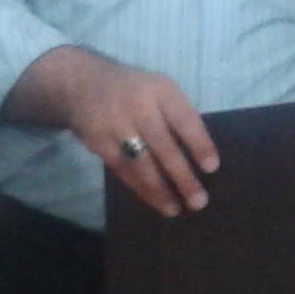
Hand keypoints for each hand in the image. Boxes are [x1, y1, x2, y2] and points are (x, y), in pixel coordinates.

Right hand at [6, 46, 218, 217]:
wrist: (82, 84)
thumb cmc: (134, 91)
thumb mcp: (159, 89)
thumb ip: (176, 115)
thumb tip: (200, 155)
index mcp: (160, 90)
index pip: (184, 119)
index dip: (199, 144)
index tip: (212, 168)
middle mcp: (138, 106)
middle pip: (163, 146)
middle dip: (182, 176)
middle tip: (199, 201)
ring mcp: (115, 125)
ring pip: (141, 164)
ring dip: (160, 190)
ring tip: (175, 209)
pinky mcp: (98, 143)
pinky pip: (123, 170)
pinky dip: (140, 188)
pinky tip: (154, 200)